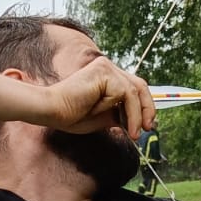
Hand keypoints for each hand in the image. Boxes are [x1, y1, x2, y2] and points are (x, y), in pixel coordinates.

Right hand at [34, 57, 156, 139]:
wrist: (53, 111)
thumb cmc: (71, 115)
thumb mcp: (103, 118)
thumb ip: (120, 115)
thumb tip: (140, 122)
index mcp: (106, 77)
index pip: (134, 87)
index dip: (144, 106)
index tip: (147, 126)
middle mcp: (107, 68)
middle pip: (139, 85)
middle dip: (147, 109)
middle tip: (148, 129)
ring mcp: (106, 67)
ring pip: (135, 91)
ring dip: (137, 116)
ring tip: (134, 134)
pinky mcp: (104, 71)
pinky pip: (125, 93)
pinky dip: (126, 111)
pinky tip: (115, 121)